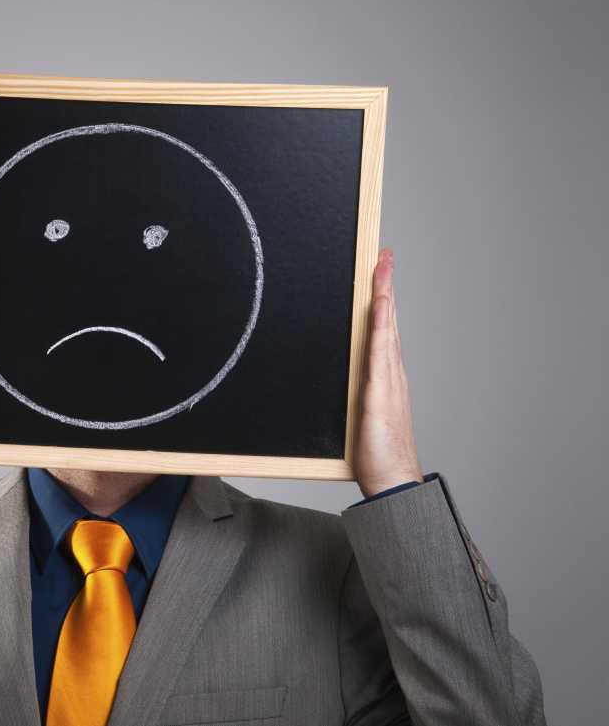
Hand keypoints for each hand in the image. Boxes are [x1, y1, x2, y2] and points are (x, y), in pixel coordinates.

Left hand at [352, 248, 422, 498]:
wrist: (391, 482)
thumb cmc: (375, 454)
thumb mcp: (360, 416)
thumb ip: (356, 396)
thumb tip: (345, 382)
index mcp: (384, 377)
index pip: (384, 330)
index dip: (382, 299)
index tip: (379, 271)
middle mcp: (391, 374)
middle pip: (389, 321)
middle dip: (386, 285)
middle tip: (384, 253)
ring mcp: (388, 381)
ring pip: (387, 329)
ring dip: (384, 295)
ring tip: (382, 265)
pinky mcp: (380, 393)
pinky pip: (380, 351)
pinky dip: (381, 325)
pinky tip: (379, 304)